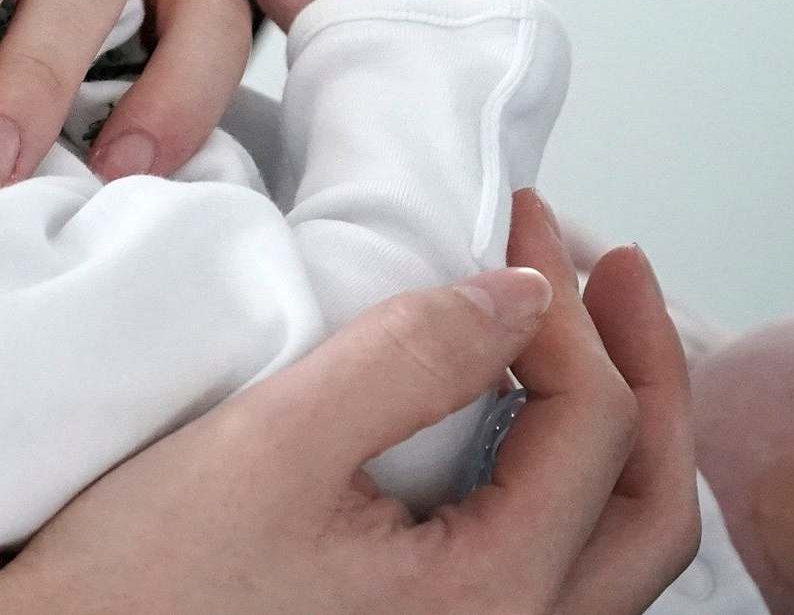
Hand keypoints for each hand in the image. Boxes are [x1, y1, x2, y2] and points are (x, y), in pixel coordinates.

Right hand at [0, 190, 700, 614]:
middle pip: (649, 510)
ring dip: (619, 431)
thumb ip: (410, 356)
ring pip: (616, 552)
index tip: (513, 217)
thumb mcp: (274, 439)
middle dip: (646, 373)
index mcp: (488, 603)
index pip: (592, 429)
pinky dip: (568, 483)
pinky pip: (559, 573)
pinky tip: (523, 420)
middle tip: (612, 265)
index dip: (564, 304)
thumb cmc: (144, 579)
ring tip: (584, 330)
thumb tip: (524, 289)